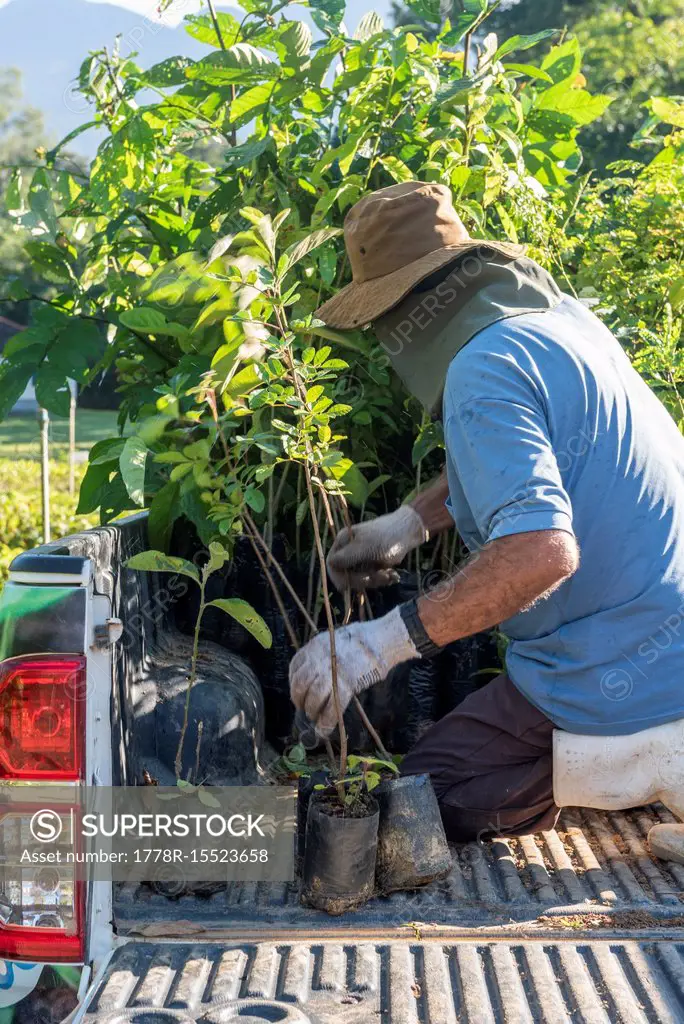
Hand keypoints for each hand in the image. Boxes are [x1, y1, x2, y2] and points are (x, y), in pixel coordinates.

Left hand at [289, 607, 418, 735]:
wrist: (381, 639)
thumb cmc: (362, 638)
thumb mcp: (334, 639)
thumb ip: (323, 654)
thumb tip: (317, 672)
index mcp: (315, 646)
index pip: (295, 667)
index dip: (293, 682)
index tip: (298, 692)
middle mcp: (319, 658)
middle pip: (300, 684)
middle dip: (299, 700)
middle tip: (303, 708)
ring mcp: (332, 672)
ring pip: (314, 697)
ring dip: (312, 711)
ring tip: (314, 718)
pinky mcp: (347, 685)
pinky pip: (332, 707)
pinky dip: (326, 721)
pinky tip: (324, 729)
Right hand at [326, 505, 426, 590]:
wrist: (409, 532)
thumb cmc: (386, 537)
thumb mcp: (365, 547)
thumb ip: (346, 557)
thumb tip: (330, 565)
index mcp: (343, 543)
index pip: (332, 565)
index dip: (341, 578)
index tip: (352, 585)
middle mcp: (349, 551)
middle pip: (347, 576)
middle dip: (364, 580)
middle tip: (381, 577)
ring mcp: (361, 558)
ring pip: (361, 580)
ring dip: (376, 581)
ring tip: (391, 574)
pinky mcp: (373, 564)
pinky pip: (372, 579)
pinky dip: (383, 579)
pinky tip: (393, 575)